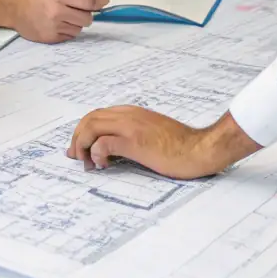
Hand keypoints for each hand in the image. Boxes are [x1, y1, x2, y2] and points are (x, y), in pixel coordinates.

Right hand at [0, 0, 108, 43]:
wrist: (15, 8)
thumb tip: (101, 0)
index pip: (88, 3)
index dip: (96, 4)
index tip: (100, 3)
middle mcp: (58, 12)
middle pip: (87, 19)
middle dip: (86, 14)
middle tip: (78, 11)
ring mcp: (54, 27)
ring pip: (79, 29)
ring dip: (76, 23)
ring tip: (65, 17)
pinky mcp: (51, 38)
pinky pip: (69, 36)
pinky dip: (68, 30)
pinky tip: (58, 24)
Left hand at [66, 108, 259, 179]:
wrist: (200, 148)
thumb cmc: (180, 146)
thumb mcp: (151, 134)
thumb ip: (133, 135)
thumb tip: (112, 151)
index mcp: (132, 112)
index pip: (97, 115)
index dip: (82, 131)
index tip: (79, 149)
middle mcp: (128, 115)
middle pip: (89, 119)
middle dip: (77, 138)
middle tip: (77, 158)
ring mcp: (130, 126)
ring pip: (91, 127)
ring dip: (82, 145)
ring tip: (87, 163)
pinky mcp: (135, 141)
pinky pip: (103, 143)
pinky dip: (95, 154)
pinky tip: (102, 164)